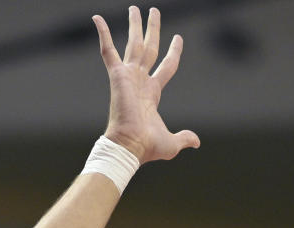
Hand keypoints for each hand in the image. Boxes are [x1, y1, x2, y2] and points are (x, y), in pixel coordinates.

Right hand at [95, 7, 199, 163]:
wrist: (130, 146)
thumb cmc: (147, 147)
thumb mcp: (172, 143)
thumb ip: (184, 138)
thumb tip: (196, 142)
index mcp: (152, 93)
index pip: (166, 66)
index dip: (173, 53)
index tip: (178, 38)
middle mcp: (140, 81)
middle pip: (149, 48)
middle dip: (152, 30)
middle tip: (154, 12)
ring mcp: (128, 76)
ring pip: (134, 43)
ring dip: (135, 25)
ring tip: (136, 8)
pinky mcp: (116, 75)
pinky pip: (107, 50)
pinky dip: (102, 34)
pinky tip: (97, 18)